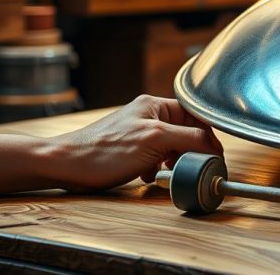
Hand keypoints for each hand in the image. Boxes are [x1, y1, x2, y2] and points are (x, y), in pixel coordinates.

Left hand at [48, 95, 223, 191]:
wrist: (65, 165)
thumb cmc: (103, 150)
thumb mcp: (154, 141)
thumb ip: (188, 138)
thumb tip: (213, 145)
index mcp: (154, 105)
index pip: (194, 114)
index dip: (207, 134)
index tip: (214, 154)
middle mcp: (147, 115)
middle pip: (183, 131)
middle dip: (188, 150)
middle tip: (190, 165)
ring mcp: (137, 132)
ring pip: (169, 145)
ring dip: (172, 160)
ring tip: (167, 170)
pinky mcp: (128, 149)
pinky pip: (154, 156)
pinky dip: (156, 167)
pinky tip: (148, 175)